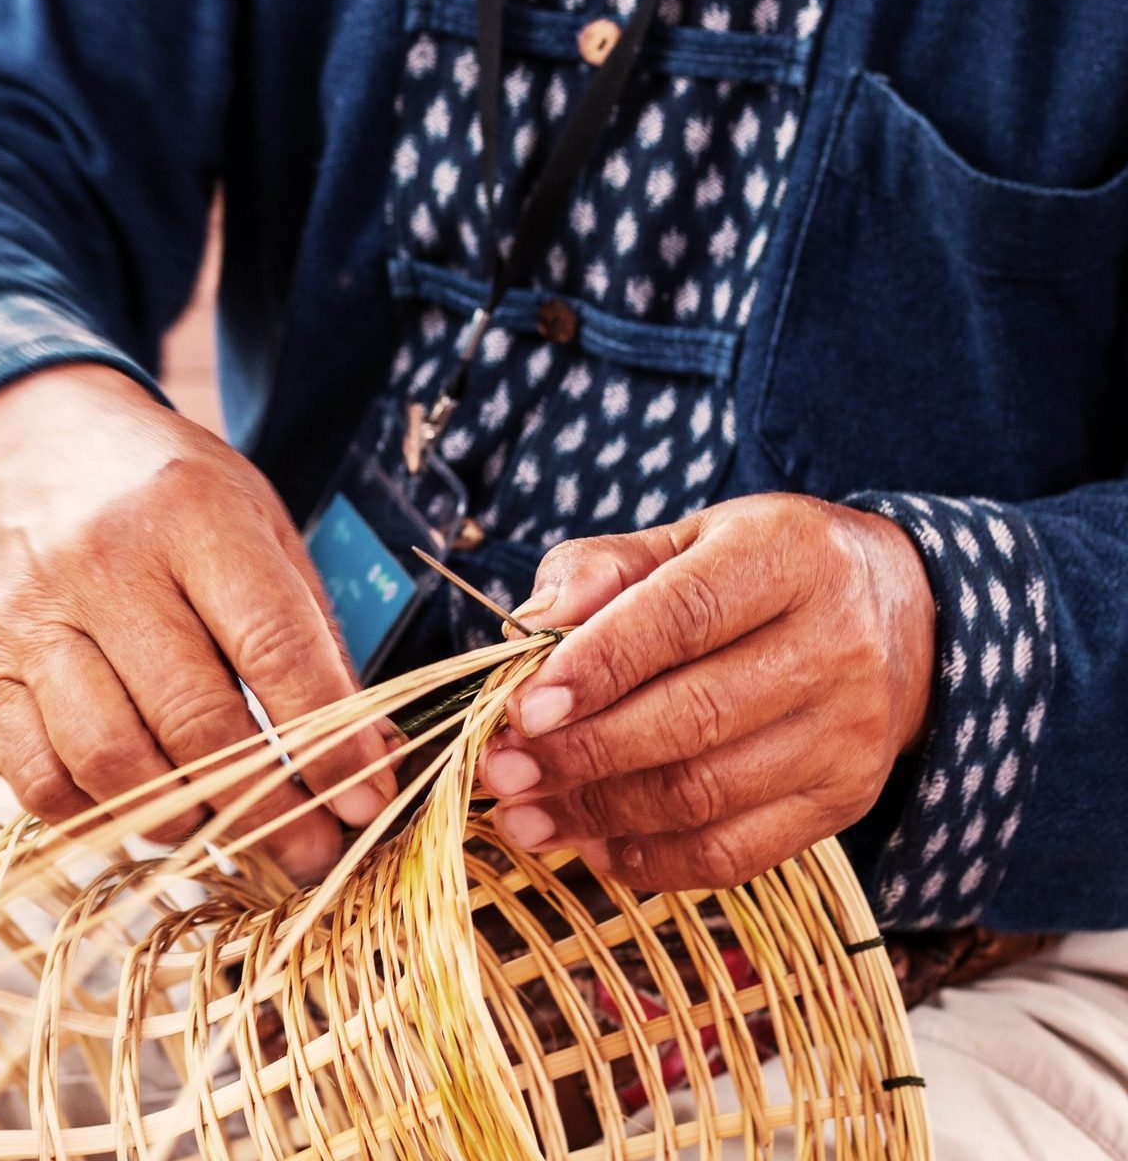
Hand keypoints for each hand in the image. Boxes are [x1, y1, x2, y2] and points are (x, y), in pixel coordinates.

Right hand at [0, 364, 393, 879]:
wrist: (31, 443)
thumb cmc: (168, 495)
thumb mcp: (257, 524)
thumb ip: (313, 635)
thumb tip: (371, 759)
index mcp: (192, 514)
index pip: (272, 646)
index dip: (328, 740)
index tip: (365, 803)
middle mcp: (104, 563)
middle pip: (194, 719)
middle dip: (268, 808)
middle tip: (312, 853)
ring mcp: (34, 618)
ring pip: (111, 760)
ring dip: (181, 819)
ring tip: (223, 826)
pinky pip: (39, 778)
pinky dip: (99, 817)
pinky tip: (142, 806)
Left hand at [481, 493, 934, 889]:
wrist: (901, 615)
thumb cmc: (757, 573)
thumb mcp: (686, 539)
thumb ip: (601, 570)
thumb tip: (530, 627)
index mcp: (787, 557)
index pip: (685, 616)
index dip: (598, 666)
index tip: (524, 708)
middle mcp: (835, 645)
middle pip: (692, 717)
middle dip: (580, 754)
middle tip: (499, 771)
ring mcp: (847, 733)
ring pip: (706, 794)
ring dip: (599, 814)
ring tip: (523, 816)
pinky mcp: (845, 800)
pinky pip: (736, 853)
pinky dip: (652, 861)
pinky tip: (592, 846)